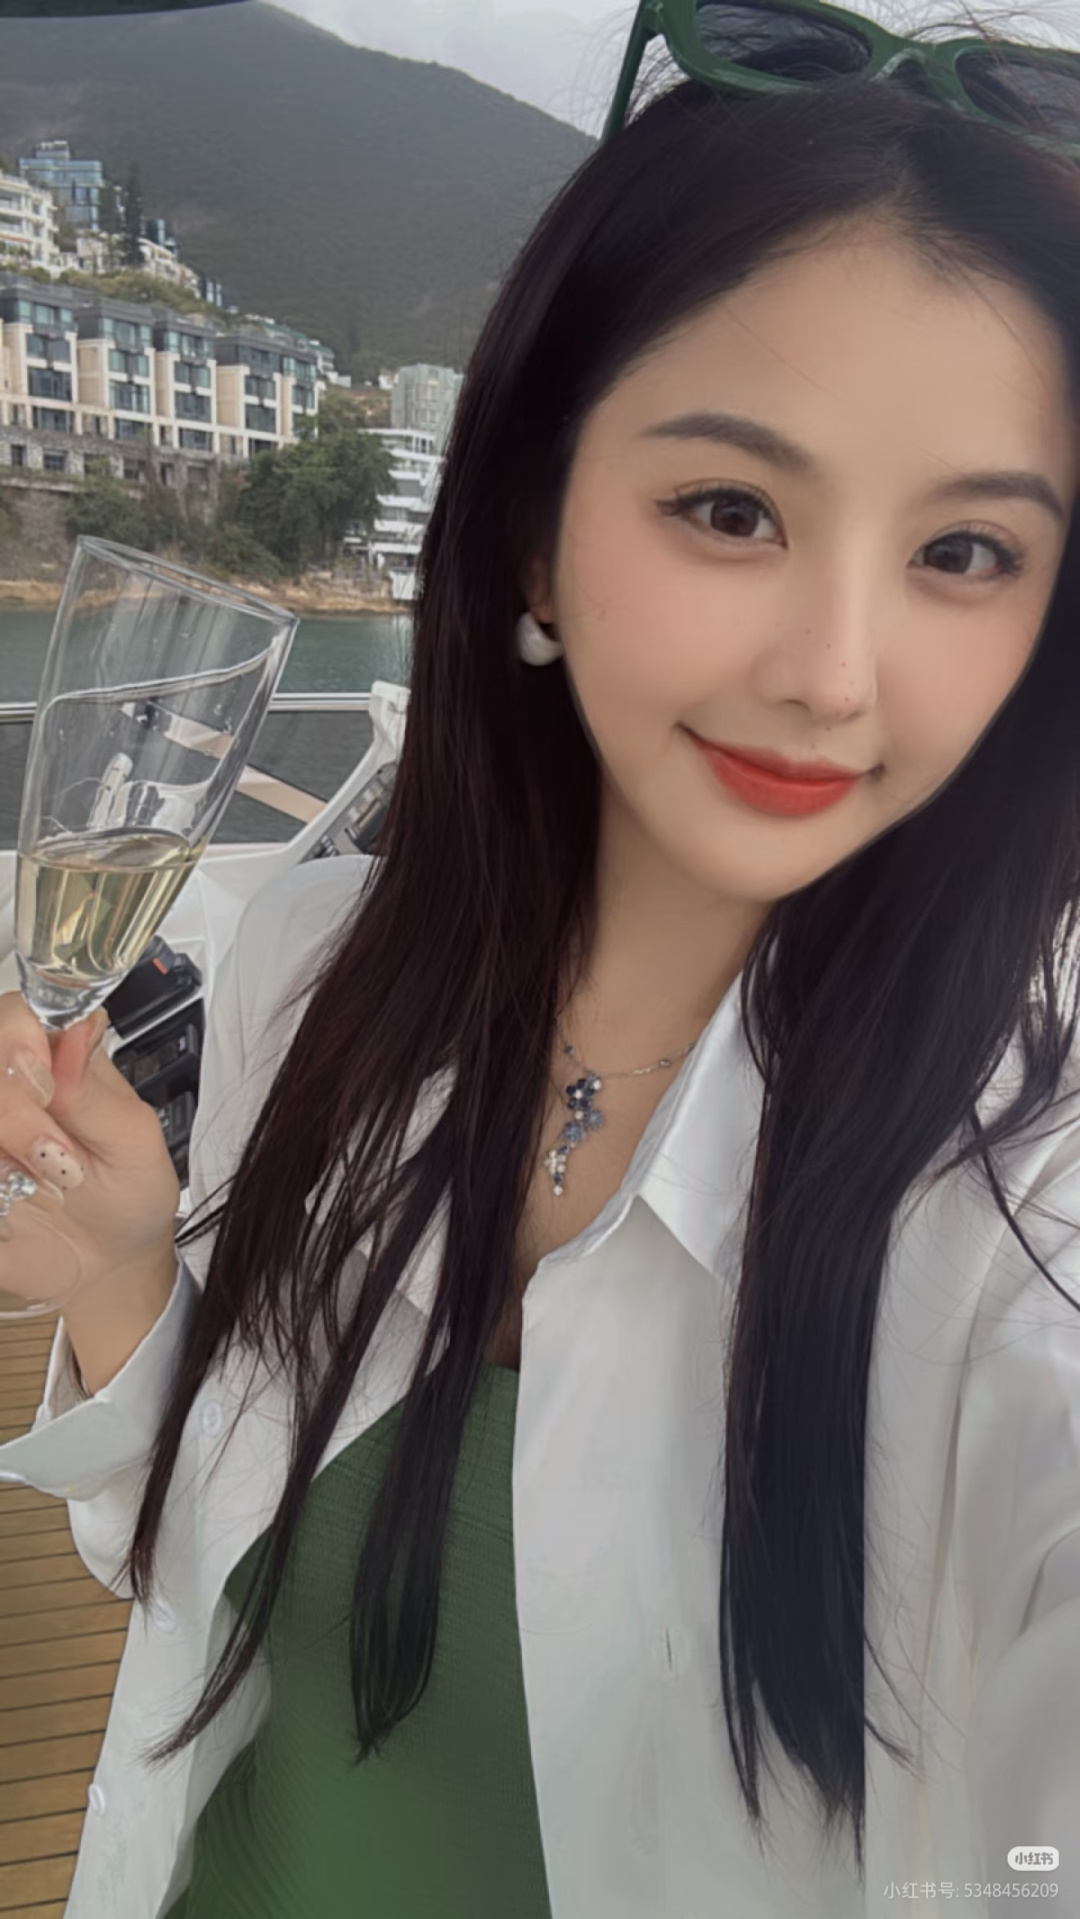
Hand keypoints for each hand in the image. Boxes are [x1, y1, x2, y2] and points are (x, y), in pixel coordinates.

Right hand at [0, 991, 180, 1312]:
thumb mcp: (132, 1143)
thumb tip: (75, 1032)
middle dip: (11, 1110)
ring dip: (0, 1151)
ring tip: (35, 1189)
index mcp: (53, 1059)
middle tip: (56, 1158)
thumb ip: (95, 1093)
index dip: (17, 1040)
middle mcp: (5, 1087)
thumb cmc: (129, 1191)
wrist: (110, 1260)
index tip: (43, 1083)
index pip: (14, 1015)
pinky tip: (8, 1208)